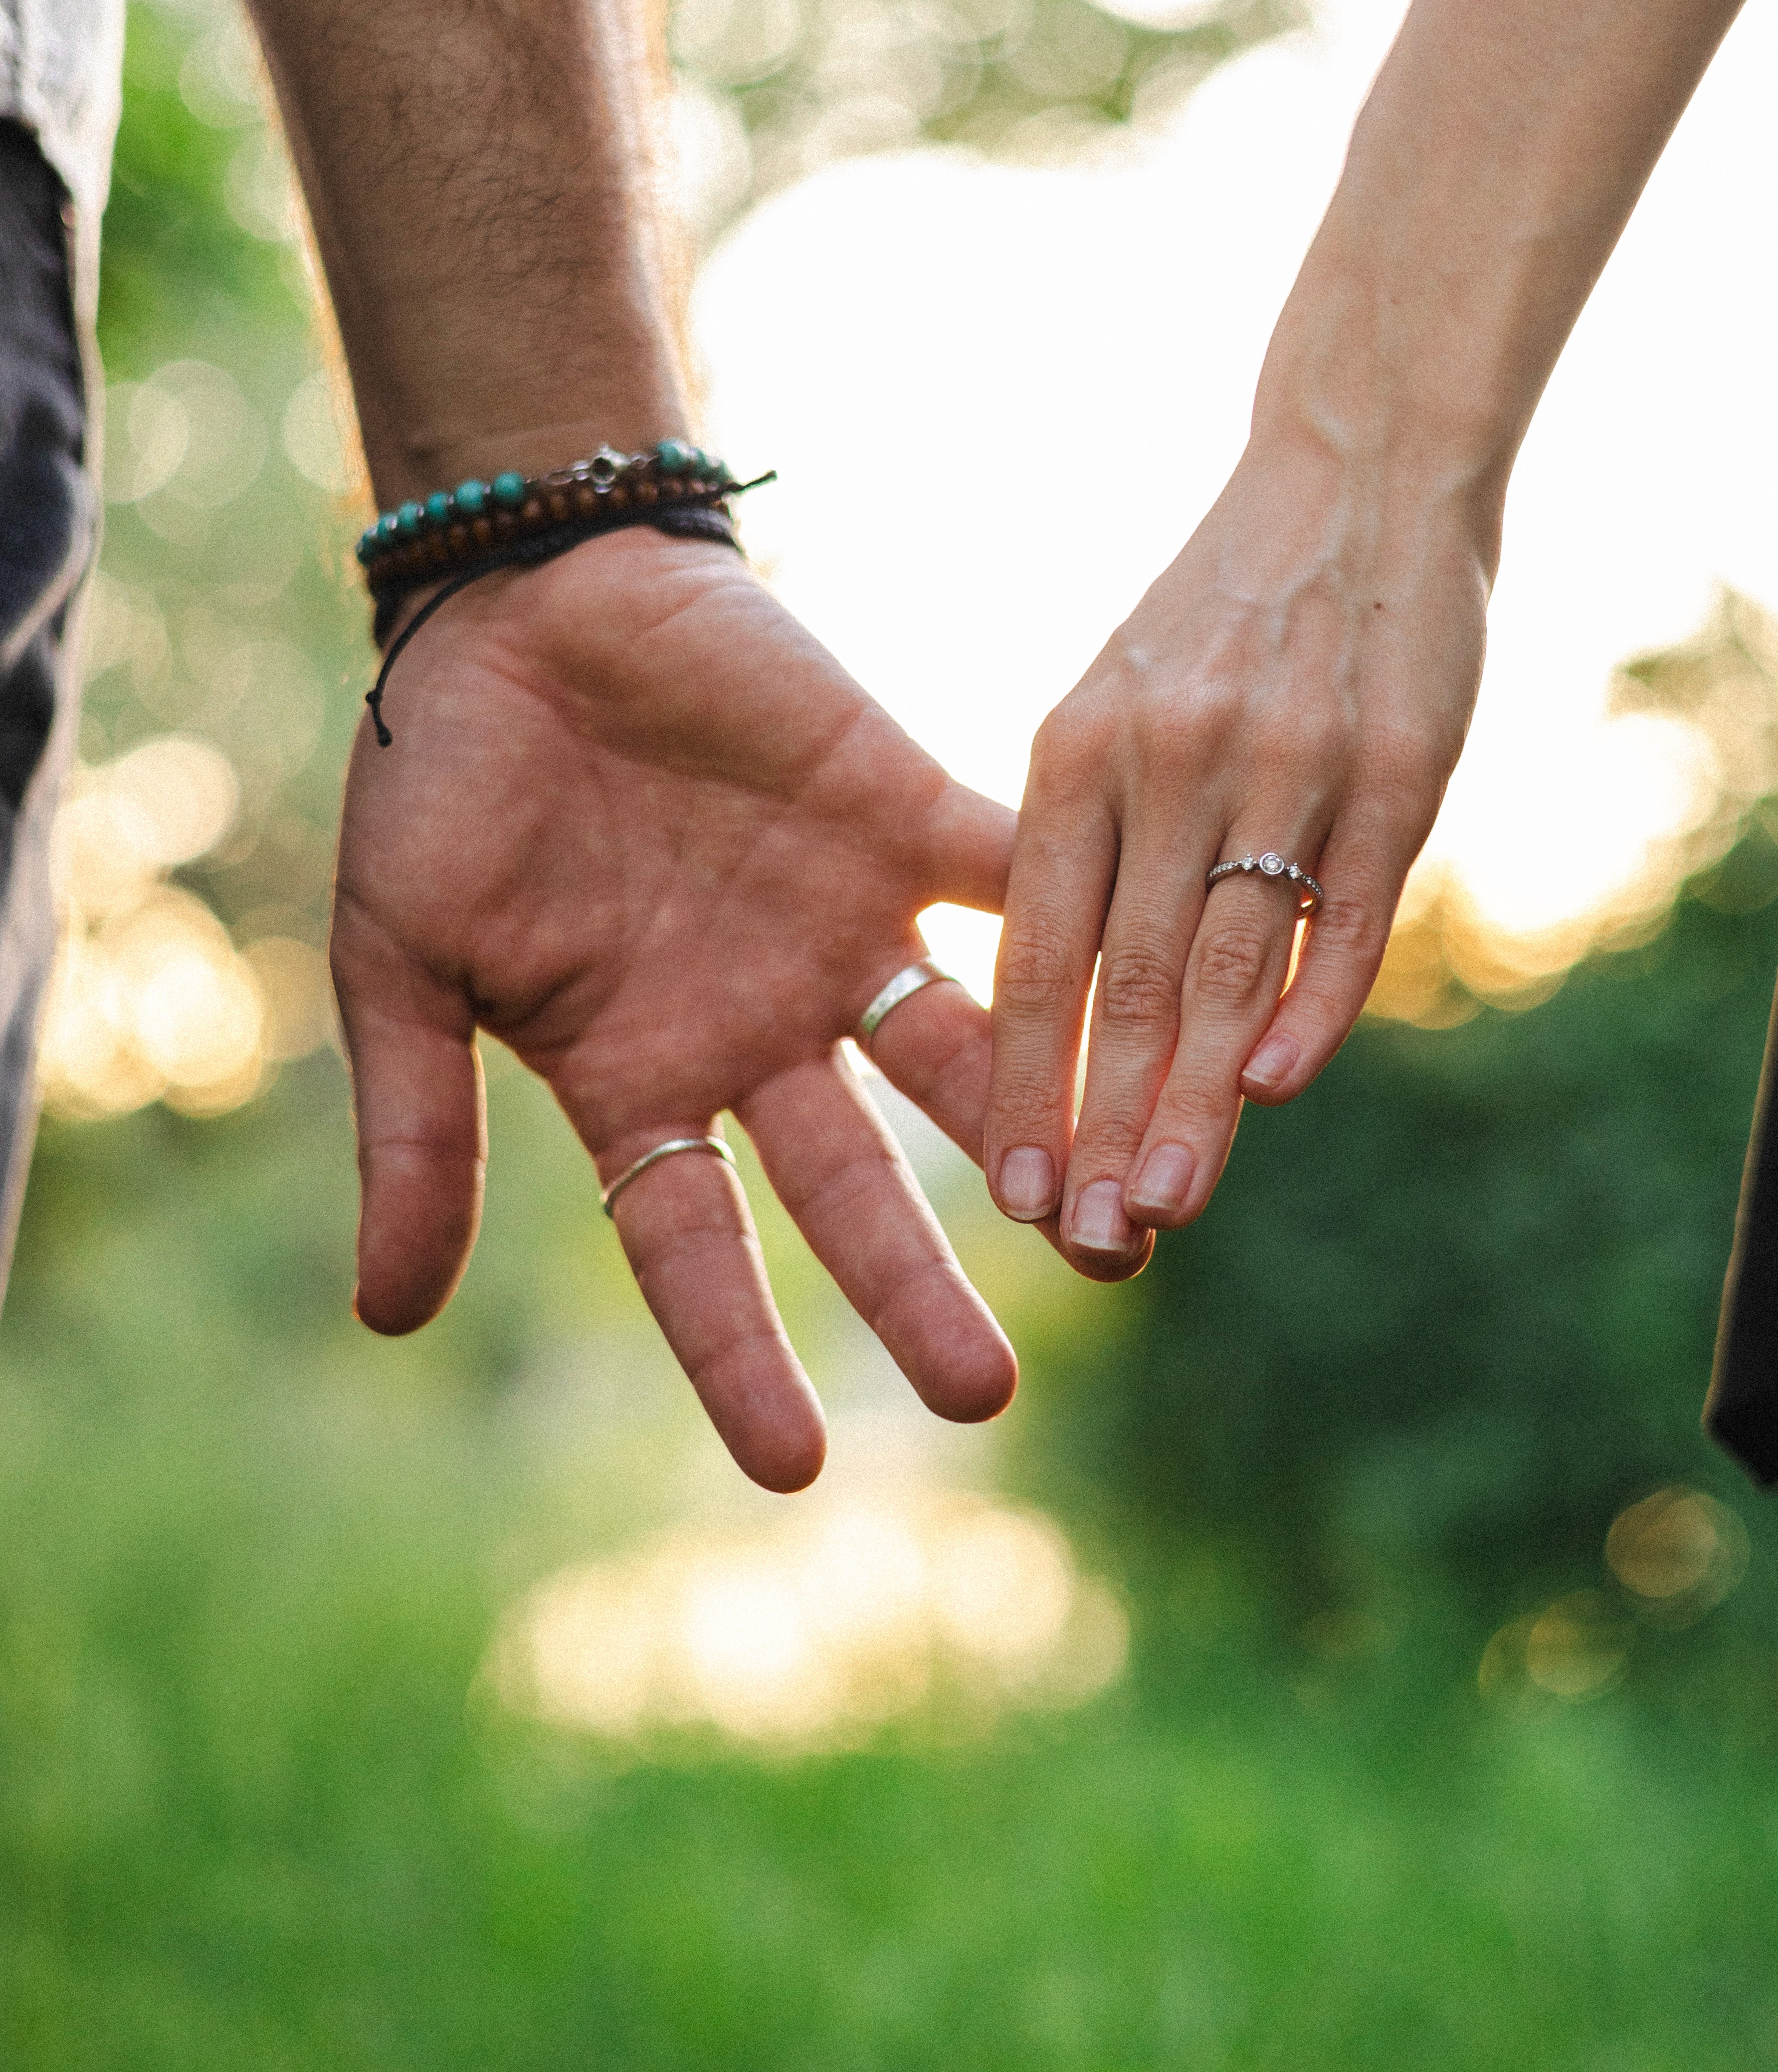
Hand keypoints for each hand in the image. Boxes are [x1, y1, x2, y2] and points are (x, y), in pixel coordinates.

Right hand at [331, 530, 1026, 1490]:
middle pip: (856, 1182)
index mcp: (641, 1074)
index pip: (696, 1245)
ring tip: (1122, 1231)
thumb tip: (387, 1319)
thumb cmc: (438, 787)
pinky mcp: (899, 810)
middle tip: (985, 1392)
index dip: (741, 1349)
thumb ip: (419, 1136)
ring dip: (1040, 1133)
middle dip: (917, 1282)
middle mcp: (763, 1025)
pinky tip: (1169, 983)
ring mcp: (840, 926)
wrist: (517, 604)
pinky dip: (1084, 916)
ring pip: (961, 1056)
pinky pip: (1008, 873)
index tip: (795, 1467)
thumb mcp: (401, 968)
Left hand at [984, 431, 1491, 1258]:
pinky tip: (1279, 1087)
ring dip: (1197, 1095)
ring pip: (1229, 961)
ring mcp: (1286, 762)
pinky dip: (1316, 1000)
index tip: (1012, 1194)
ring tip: (1168, 1204)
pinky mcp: (1395, 766)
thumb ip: (1086, 847)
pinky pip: (1347, 907)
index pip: (1038, 951)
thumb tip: (1069, 1019)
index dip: (1023, 1080)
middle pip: (1127, 978)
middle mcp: (1170, 758)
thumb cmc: (1215, 619)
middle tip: (1086, 1240)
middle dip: (1102, 1121)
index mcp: (1078, 749)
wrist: (1353, 470)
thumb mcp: (1111, 707)